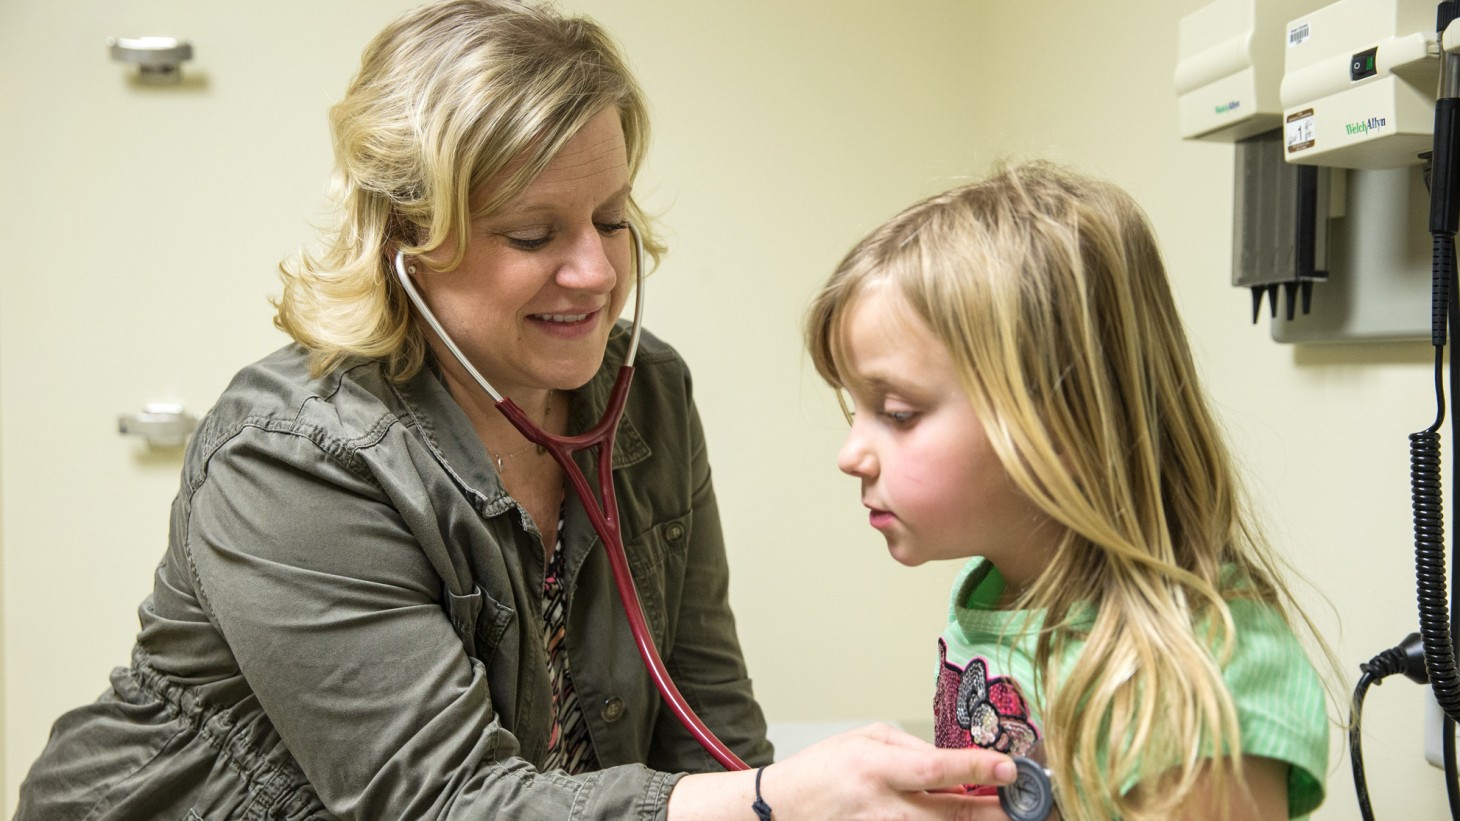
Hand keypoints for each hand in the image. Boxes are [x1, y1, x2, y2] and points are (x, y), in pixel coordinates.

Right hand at [749, 723, 1019, 820]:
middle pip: (952, 815)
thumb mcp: (864, 739)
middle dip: (997, 813)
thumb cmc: (822, 772)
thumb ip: (913, 748)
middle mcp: (882, 807)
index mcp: (876, 767)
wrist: (780, 811)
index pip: (935, 769)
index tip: (1009, 767)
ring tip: (1004, 814)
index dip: (976, 768)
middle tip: (1030, 806)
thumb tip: (957, 762)